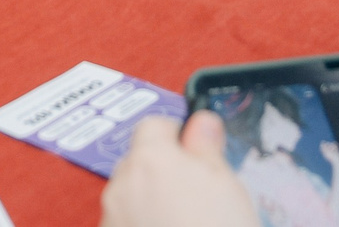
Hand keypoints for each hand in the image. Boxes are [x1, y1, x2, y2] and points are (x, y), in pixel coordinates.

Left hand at [102, 114, 256, 226]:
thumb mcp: (225, 184)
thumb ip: (206, 147)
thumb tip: (201, 121)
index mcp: (151, 159)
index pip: (154, 125)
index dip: (178, 136)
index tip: (196, 151)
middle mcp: (122, 184)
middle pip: (139, 160)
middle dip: (164, 169)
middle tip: (197, 191)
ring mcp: (113, 216)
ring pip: (131, 193)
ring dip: (151, 199)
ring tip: (186, 220)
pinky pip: (125, 221)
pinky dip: (142, 223)